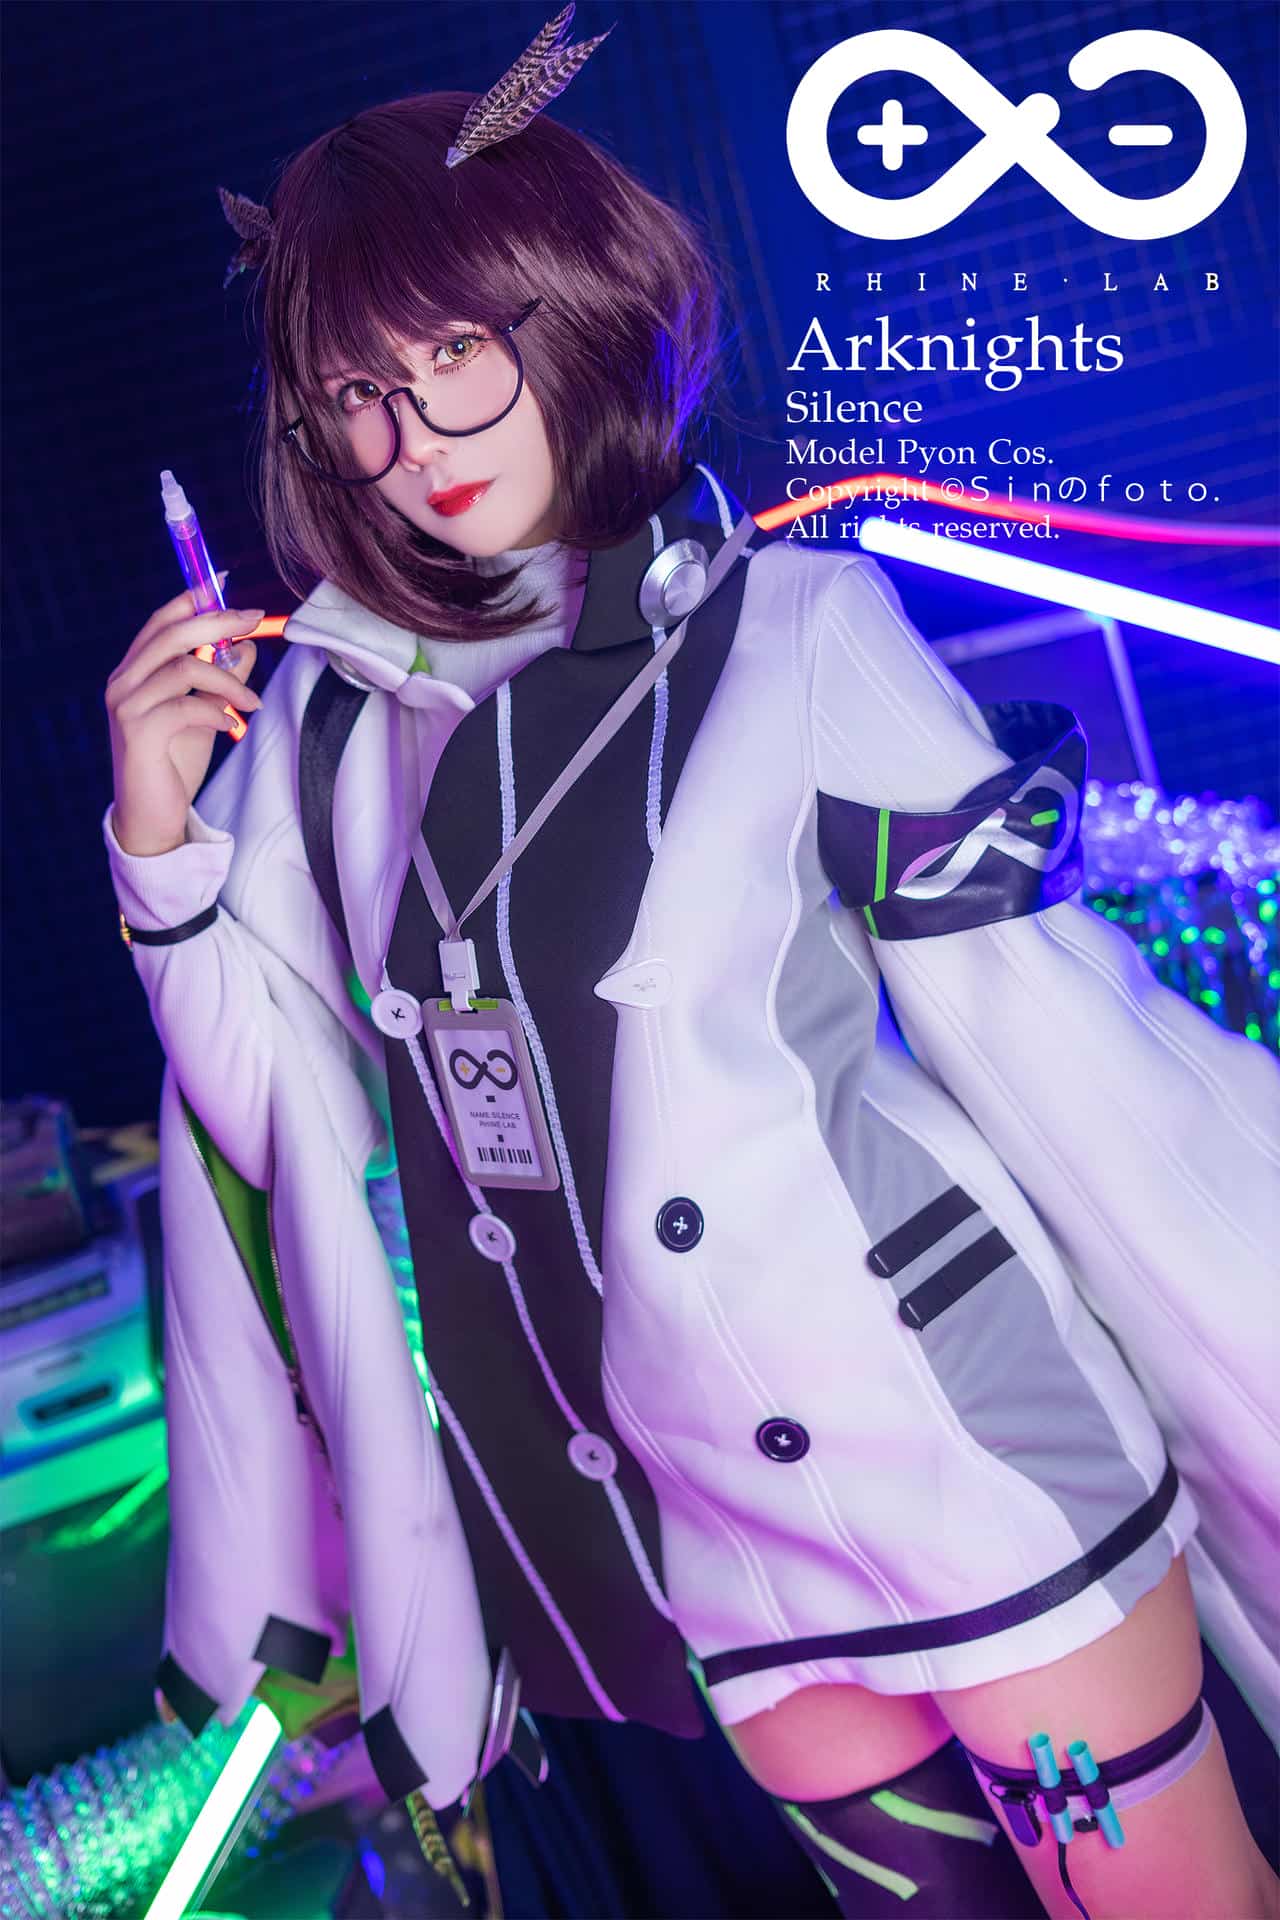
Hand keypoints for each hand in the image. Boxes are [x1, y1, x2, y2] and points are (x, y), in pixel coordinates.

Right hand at [106, 585, 264, 855]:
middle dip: (217, 622)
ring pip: (183, 668)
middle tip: (255, 622)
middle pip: (171, 633)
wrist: (152, 817)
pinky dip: (216, 711)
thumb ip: (219, 680)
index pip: (160, 622)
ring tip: (252, 703)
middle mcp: (123, 683)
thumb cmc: (174, 763)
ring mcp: (126, 707)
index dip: (191, 600)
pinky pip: (185, 707)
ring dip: (228, 681)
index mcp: (134, 672)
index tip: (225, 586)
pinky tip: (231, 725)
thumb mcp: (204, 714)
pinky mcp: (137, 733)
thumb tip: (246, 646)